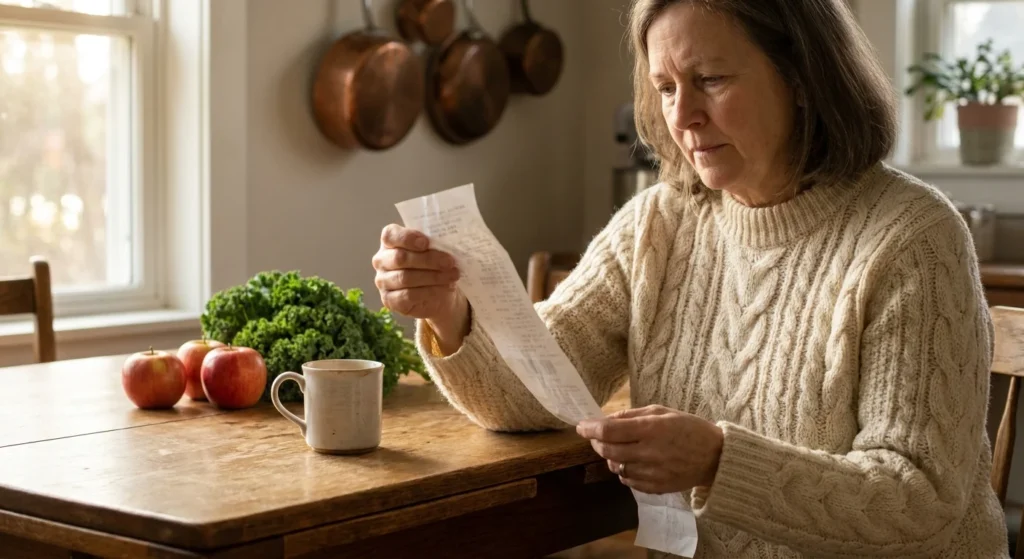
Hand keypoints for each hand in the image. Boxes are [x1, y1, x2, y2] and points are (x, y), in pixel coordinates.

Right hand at [372, 224, 468, 353]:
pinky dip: (430, 291)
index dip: (407, 238)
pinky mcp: (389, 300)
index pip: (390, 235)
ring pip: (405, 277)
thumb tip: (445, 242)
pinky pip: (408, 295)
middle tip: (449, 262)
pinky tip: (445, 288)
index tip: (426, 242)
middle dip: (428, 259)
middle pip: (400, 258)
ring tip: (453, 275)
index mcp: (389, 242)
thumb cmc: (433, 264)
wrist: (438, 292)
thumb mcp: (434, 250)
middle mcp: (381, 261)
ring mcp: (383, 281)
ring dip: (433, 276)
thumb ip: (433, 244)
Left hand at [576, 406, 723, 494]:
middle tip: (597, 436)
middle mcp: (648, 452)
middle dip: (597, 442)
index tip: (581, 426)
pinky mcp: (655, 487)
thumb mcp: (662, 412)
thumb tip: (605, 420)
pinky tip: (633, 462)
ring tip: (621, 449)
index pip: (608, 431)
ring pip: (615, 467)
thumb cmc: (689, 428)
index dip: (590, 428)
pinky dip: (624, 471)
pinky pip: (628, 480)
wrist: (715, 457)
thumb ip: (632, 415)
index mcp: (650, 429)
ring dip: (611, 457)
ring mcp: (651, 473)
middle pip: (607, 450)